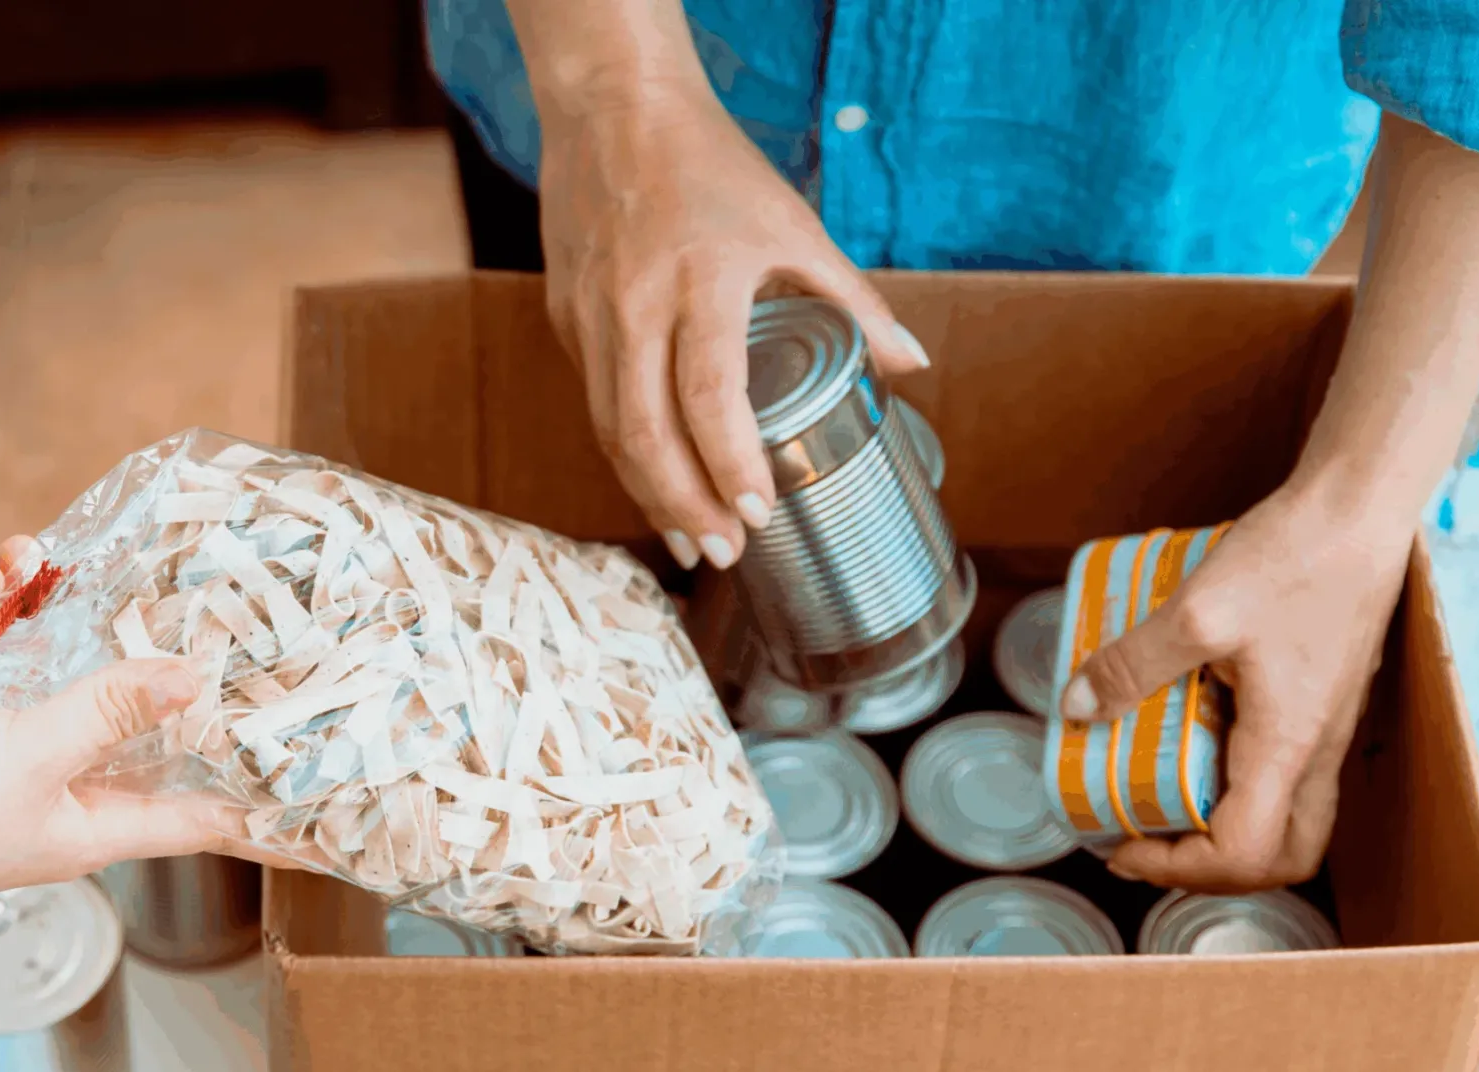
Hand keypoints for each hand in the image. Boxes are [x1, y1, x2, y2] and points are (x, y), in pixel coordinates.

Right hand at [0, 538, 249, 901]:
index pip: (207, 819)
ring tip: (19, 562)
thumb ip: (112, 710)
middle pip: (134, 720)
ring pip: (55, 674)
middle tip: (169, 594)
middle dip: (140, 653)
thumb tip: (195, 680)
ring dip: (40, 614)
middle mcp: (65, 796)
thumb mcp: (34, 756)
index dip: (266, 811)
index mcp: (100, 824)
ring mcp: (10, 764)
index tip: (324, 805)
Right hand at [535, 77, 927, 569]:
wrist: (613, 110)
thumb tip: (913, 365)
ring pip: (609, 429)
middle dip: (684, 505)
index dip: (731, 462)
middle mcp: (635, 303)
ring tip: (690, 540)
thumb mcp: (794, 224)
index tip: (759, 513)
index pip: (709, 392)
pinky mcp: (565, 318)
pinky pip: (594, 402)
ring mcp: (589, 314)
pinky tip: (657, 482)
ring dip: (649, 494)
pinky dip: (625, 452)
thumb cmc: (711, 167)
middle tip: (723, 555)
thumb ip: (852, 299)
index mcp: (700, 277)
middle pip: (645, 431)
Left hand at [1059, 485, 1413, 890]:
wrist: (1358, 510)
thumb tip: (1074, 709)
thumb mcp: (1197, 611)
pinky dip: (1239, 781)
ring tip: (1161, 796)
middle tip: (1147, 839)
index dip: (1177, 867)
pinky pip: (1287, 773)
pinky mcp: (1323, 701)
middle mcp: (1318, 751)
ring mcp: (1326, 728)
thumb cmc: (1294, 557)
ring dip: (1226, 827)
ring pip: (1290, 819)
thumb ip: (1133, 665)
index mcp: (1288, 746)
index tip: (1122, 845)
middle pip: (1281, 857)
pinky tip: (1193, 734)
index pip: (1242, 854)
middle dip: (1210, 866)